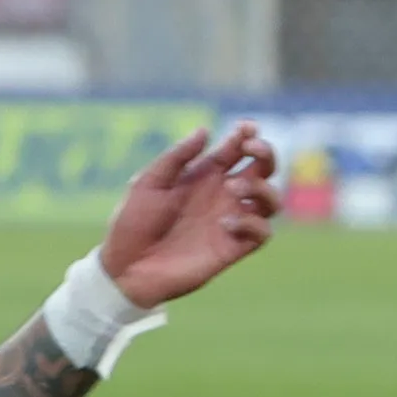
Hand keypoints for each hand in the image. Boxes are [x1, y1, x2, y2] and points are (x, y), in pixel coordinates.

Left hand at [98, 121, 279, 307]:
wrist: (125, 268)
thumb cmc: (132, 223)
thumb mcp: (148, 183)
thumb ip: (176, 157)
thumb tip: (205, 130)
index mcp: (203, 177)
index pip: (236, 150)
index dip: (246, 135)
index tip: (245, 129)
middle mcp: (222, 196)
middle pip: (263, 170)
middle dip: (266, 154)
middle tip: (251, 149)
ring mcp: (230, 222)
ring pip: (271, 200)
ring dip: (261, 187)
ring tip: (233, 187)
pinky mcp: (233, 248)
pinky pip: (262, 233)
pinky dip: (252, 223)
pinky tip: (224, 223)